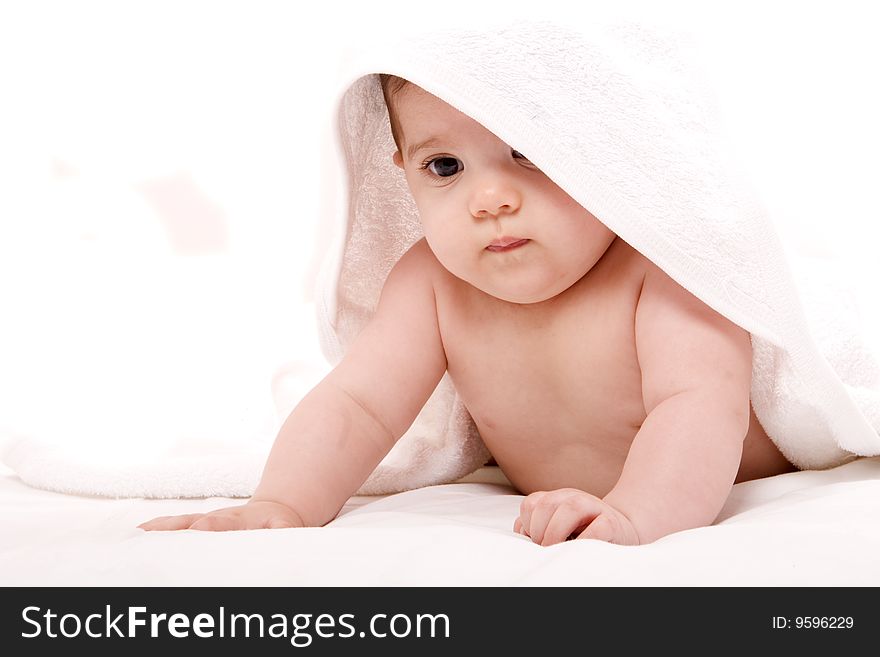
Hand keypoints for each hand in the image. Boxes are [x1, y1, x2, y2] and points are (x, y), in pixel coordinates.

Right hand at [137, 500, 305, 531]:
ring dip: (159, 529)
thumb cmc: (278, 525)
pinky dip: (155, 529)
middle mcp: (218, 518)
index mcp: (241, 520)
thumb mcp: (288, 528)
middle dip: (177, 529)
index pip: (222, 522)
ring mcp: (205, 520)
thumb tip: (287, 545)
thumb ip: (285, 534)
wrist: (274, 510)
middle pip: (194, 522)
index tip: (198, 527)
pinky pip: (173, 525)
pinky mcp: (196, 524)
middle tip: (156, 536)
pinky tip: (136, 534)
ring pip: (179, 523)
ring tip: (136, 536)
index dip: (210, 525)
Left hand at [513, 488, 640, 545]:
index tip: (533, 542)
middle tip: (544, 549)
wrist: (624, 531)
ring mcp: (594, 507)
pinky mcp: (612, 523)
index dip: (527, 525)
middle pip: (545, 505)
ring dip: (557, 532)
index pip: (531, 504)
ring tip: (557, 550)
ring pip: (570, 508)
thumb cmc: (584, 533)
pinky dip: (584, 540)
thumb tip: (521, 534)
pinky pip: (596, 529)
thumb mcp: (558, 525)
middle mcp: (574, 498)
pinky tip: (579, 550)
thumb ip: (538, 525)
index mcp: (558, 498)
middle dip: (539, 531)